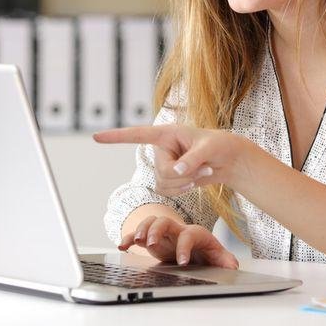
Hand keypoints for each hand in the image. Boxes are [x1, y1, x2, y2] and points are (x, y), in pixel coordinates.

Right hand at [94, 125, 257, 195]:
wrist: (229, 160)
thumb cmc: (221, 146)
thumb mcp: (209, 149)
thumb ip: (192, 159)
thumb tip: (176, 170)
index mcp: (167, 133)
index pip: (137, 134)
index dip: (116, 137)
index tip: (95, 136)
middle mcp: (161, 149)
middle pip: (160, 171)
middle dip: (182, 175)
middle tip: (203, 166)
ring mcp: (163, 164)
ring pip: (162, 184)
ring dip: (185, 183)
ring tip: (203, 170)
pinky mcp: (168, 178)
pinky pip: (166, 192)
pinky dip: (183, 190)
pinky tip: (195, 180)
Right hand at [119, 216, 238, 268]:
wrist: (195, 249)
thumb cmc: (206, 252)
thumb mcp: (218, 257)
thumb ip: (225, 261)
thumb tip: (232, 266)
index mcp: (195, 234)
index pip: (189, 235)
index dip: (185, 247)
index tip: (182, 262)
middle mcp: (178, 230)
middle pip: (165, 221)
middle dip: (157, 230)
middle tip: (152, 244)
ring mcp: (164, 233)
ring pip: (151, 222)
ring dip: (142, 229)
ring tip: (137, 241)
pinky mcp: (153, 240)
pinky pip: (139, 235)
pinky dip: (129, 238)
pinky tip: (123, 245)